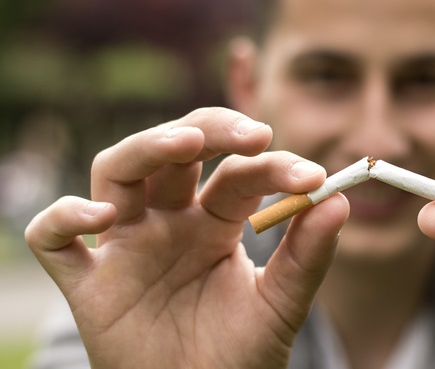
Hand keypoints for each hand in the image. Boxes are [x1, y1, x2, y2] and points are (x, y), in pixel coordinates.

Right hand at [25, 108, 348, 368]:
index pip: (238, 173)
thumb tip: (339, 199)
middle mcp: (168, 223)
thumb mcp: (281, 304)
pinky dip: (64, 218)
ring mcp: (126, 247)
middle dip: (211, 130)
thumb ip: (308, 255)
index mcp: (215, 222)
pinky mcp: (89, 283)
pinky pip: (54, 239)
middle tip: (253, 134)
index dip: (273, 167)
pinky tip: (102, 216)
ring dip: (147, 147)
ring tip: (188, 142)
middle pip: (174, 151)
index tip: (312, 177)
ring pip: (118, 172)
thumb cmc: (240, 355)